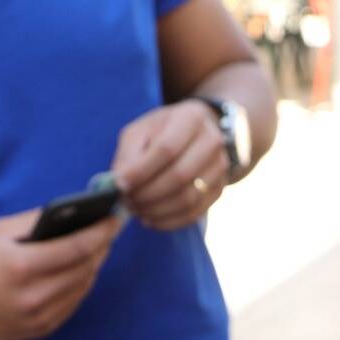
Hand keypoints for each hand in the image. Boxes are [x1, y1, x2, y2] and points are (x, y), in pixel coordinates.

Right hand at [0, 210, 121, 339]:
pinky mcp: (41, 331)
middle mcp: (33, 295)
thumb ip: (36, 222)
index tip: (114, 219)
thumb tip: (74, 212)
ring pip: (83, 287)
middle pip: (85, 268)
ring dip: (94, 266)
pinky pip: (72, 304)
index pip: (77, 247)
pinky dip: (81, 285)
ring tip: (99, 248)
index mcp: (21, 266)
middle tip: (110, 231)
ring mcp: (39, 317)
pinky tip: (82, 271)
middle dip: (102, 247)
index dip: (101, 232)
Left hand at [111, 101, 229, 230]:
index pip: (166, 149)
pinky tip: (151, 219)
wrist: (196, 134)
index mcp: (190, 118)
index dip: (141, 171)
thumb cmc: (161, 132)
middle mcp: (212, 141)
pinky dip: (169, 221)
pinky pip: (194, 213)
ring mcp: (220, 167)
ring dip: (157, 210)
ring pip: (188, 198)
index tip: (120, 185)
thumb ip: (129, 154)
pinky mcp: (220, 190)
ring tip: (137, 210)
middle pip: (179, 175)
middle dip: (148, 194)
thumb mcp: (140, 131)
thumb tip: (120, 184)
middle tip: (127, 202)